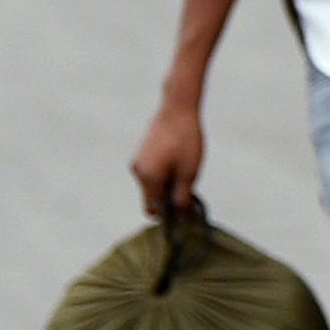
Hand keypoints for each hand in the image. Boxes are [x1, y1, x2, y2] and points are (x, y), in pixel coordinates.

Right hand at [130, 101, 204, 219]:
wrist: (177, 109)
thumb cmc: (186, 141)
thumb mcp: (189, 173)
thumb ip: (182, 198)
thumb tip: (181, 219)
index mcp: (147, 178)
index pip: (153, 210)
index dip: (170, 216)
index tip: (188, 212)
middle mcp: (137, 172)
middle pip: (153, 198)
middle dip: (170, 200)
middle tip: (192, 189)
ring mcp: (137, 162)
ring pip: (154, 185)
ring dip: (169, 186)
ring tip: (188, 170)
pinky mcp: (142, 154)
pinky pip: (153, 173)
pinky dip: (165, 175)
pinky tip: (180, 162)